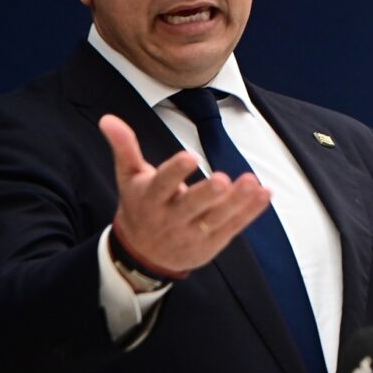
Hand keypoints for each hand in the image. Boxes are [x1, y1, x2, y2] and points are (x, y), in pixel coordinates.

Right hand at [99, 114, 270, 276]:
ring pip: (217, 219)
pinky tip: (265, 193)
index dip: (175, 172)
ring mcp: (192, 234)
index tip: (190, 156)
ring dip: (237, 203)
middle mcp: (171, 218)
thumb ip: (124, 148)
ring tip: (253, 183)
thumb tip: (107, 118)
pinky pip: (234, 227)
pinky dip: (251, 212)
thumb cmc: (140, 205)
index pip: (162, 185)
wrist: (142, 254)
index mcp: (150, 199)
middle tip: (223, 180)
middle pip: (191, 207)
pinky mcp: (211, 244)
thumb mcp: (129, 177)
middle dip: (207, 195)